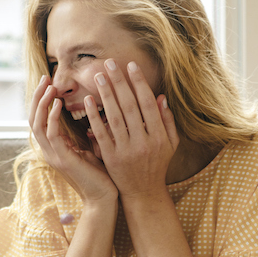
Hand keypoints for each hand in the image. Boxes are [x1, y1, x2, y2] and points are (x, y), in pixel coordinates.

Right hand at [30, 74, 117, 202]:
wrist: (105, 198)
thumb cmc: (103, 174)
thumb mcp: (93, 147)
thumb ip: (88, 131)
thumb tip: (95, 110)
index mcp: (56, 147)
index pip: (40, 120)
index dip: (42, 100)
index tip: (49, 82)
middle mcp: (50, 151)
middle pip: (33, 119)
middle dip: (38, 97)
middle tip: (45, 78)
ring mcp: (54, 156)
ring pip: (37, 125)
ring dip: (42, 103)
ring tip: (49, 87)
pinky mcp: (62, 159)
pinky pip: (51, 134)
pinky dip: (51, 117)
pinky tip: (58, 104)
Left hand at [86, 59, 178, 198]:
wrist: (143, 193)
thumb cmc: (157, 164)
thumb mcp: (170, 144)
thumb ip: (167, 121)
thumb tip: (161, 97)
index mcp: (159, 136)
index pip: (148, 104)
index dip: (139, 83)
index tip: (130, 65)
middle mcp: (144, 142)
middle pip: (130, 106)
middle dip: (119, 83)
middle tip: (110, 63)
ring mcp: (126, 151)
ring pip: (115, 117)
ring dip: (106, 95)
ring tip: (98, 76)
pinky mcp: (110, 158)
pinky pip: (101, 133)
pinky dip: (94, 117)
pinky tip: (88, 101)